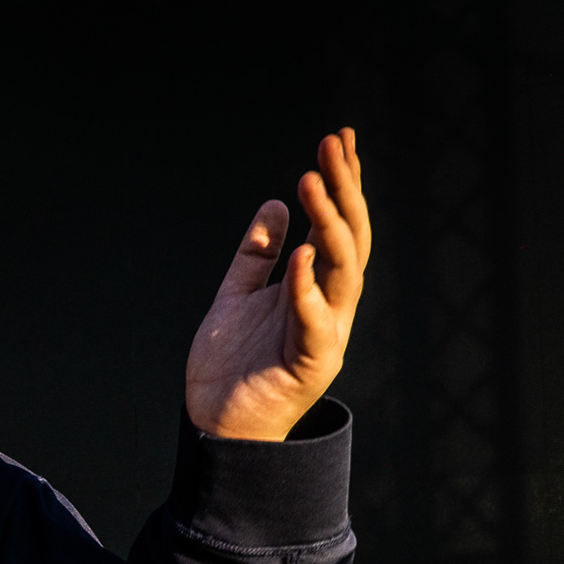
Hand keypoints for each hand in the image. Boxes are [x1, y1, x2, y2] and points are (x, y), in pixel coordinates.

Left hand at [185, 128, 371, 440]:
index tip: (338, 138)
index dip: (340, 182)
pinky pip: (315, 320)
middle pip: (348, 238)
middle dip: (343, 189)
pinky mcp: (310, 363)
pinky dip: (308, 288)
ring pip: (343, 270)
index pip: (335, 224)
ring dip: (329, 224)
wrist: (215, 425)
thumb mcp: (236, 296)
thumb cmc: (230, 367)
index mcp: (314, 287)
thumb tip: (276, 204)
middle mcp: (328, 305)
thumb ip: (256, 255)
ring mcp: (325, 333)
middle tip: (331, 145)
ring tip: (313, 181)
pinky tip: (301, 255)